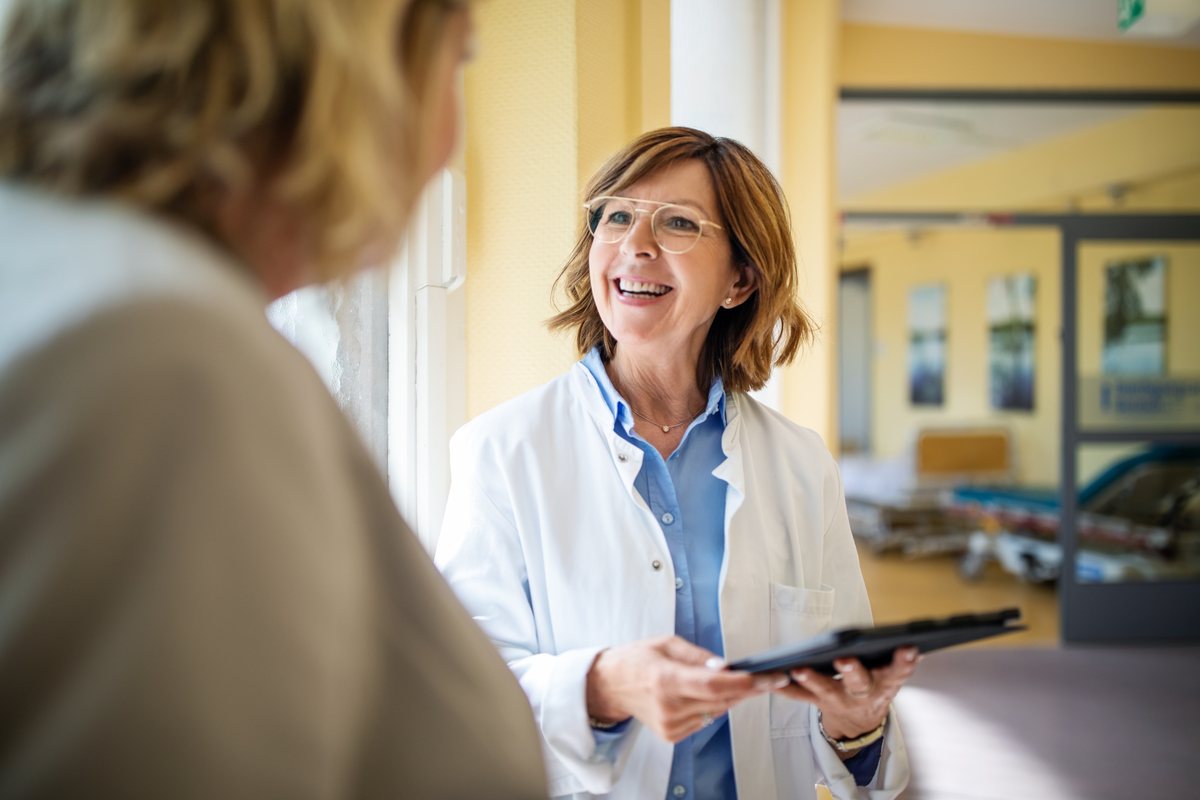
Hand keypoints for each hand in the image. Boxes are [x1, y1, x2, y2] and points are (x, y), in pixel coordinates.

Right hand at [586, 636, 788, 742]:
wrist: (610, 685)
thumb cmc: (636, 660)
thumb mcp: (667, 644)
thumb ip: (699, 656)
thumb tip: (725, 666)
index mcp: (665, 679)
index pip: (712, 685)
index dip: (742, 683)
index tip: (764, 678)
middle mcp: (668, 706)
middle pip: (721, 700)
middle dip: (746, 688)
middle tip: (765, 677)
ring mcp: (670, 724)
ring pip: (717, 712)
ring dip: (729, 697)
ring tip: (729, 681)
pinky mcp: (671, 735)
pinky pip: (706, 721)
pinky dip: (712, 706)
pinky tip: (702, 695)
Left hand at [773, 646, 919, 744]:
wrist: (860, 722)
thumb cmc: (874, 686)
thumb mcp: (891, 678)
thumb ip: (898, 663)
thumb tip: (914, 643)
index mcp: (885, 684)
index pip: (898, 672)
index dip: (903, 661)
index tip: (908, 647)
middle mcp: (862, 694)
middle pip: (858, 682)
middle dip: (851, 670)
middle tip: (844, 658)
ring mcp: (838, 700)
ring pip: (825, 689)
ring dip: (811, 679)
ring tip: (798, 668)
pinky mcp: (818, 702)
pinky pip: (800, 696)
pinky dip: (785, 688)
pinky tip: (773, 677)